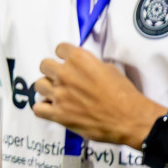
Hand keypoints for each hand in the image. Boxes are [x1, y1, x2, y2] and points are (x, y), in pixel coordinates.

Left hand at [33, 44, 162, 147]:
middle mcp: (66, 74)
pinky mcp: (59, 114)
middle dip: (52, 71)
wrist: (130, 119)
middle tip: (60, 78)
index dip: (63, 55)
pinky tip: (52, 109)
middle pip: (45, 65)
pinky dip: (43, 109)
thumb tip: (83, 68)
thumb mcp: (110, 69)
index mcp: (80, 59)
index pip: (60, 48)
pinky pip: (38, 108)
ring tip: (56, 94)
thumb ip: (91, 65)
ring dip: (47, 88)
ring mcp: (60, 94)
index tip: (65, 61)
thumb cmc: (125, 96)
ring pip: (39, 85)